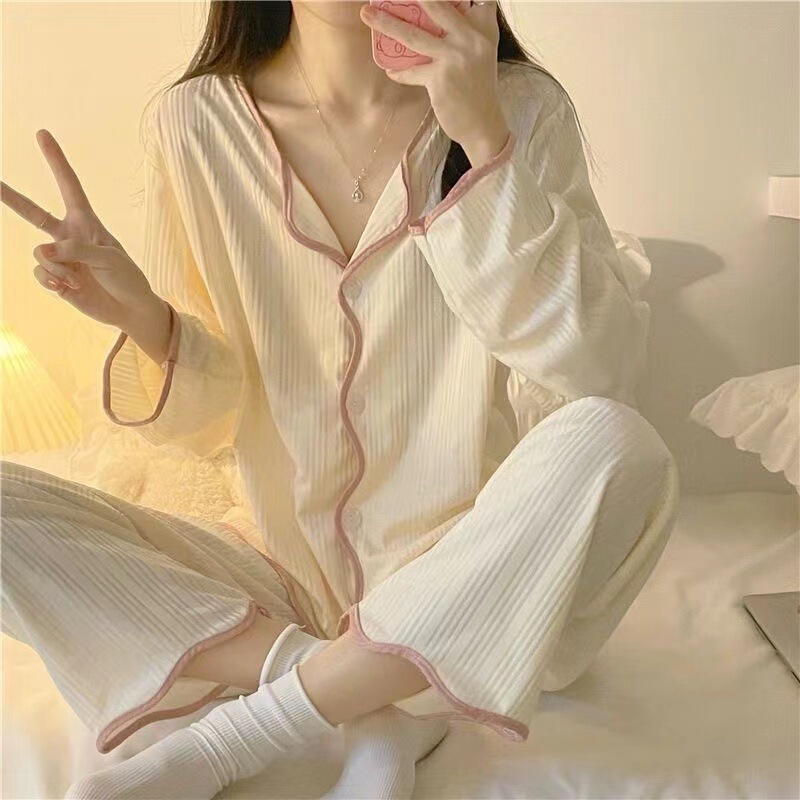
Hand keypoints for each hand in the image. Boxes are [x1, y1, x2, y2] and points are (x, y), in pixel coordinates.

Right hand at [1, 128, 165, 330]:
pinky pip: (40, 274)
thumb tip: (43, 251)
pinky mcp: (56, 279)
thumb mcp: (109, 259)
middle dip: (9, 197)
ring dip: (57, 269)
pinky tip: (67, 289)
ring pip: (40, 255)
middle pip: (32, 213)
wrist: (130, 310)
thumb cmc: (127, 279)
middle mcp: (69, 236)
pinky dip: (51, 282)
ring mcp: (61, 258)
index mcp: (87, 222)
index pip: (68, 185)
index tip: (42, 134)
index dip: (55, 160)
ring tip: (78, 279)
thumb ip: (76, 250)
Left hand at [359, 0, 511, 166]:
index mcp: (482, 28)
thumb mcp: (480, 53)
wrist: (482, 124)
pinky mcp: (440, 78)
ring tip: (367, 14)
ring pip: (413, 34)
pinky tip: (391, 70)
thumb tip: (430, 19)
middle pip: (436, 5)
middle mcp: (470, 38)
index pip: (468, 0)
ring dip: (386, 23)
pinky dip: (399, 72)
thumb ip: (464, 33)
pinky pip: (411, 71)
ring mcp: (454, 57)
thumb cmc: (477, 89)